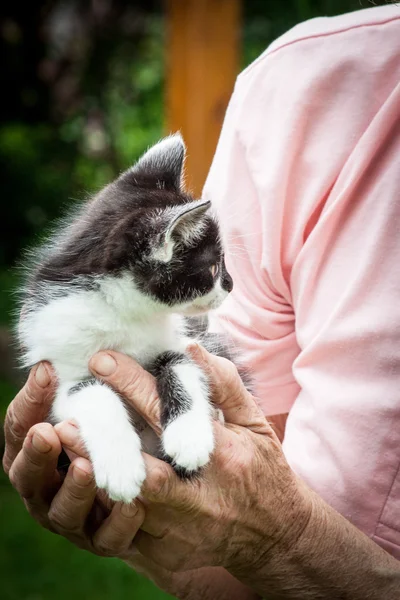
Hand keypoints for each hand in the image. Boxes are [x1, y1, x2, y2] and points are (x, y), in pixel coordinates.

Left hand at [2, 360, 256, 598]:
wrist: (275, 535)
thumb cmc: (263, 469)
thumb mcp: (254, 423)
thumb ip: (224, 385)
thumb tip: (191, 348)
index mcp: (223, 455)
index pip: (170, 414)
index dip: (132, 384)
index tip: (101, 360)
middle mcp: (201, 495)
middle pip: (143, 471)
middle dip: (102, 445)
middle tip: (66, 417)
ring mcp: (184, 529)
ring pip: (127, 506)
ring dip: (94, 476)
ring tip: (64, 445)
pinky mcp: (169, 553)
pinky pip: (126, 532)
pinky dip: (102, 506)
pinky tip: (81, 483)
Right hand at [3, 363, 144, 557]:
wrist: (165, 498)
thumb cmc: (124, 435)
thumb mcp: (108, 409)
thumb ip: (90, 389)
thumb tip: (81, 350)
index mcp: (39, 453)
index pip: (22, 427)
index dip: (30, 402)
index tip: (47, 372)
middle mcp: (46, 488)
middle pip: (26, 475)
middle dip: (36, 454)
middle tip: (48, 432)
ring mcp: (72, 518)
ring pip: (61, 512)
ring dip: (73, 489)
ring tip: (87, 466)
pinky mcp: (104, 541)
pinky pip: (107, 537)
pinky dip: (118, 521)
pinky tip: (133, 503)